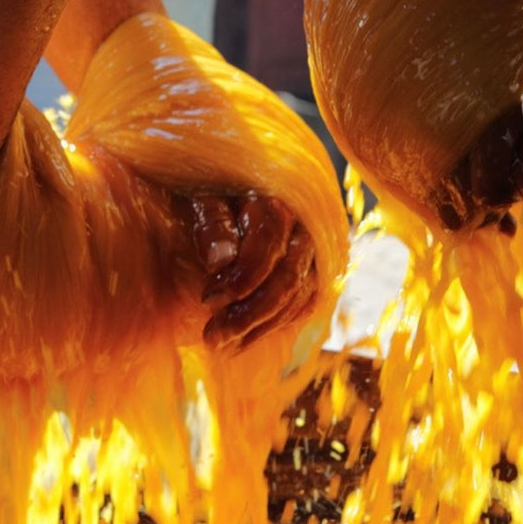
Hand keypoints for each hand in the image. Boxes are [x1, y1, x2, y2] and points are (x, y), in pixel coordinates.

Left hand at [183, 193, 317, 352]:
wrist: (244, 177)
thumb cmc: (216, 185)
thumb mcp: (204, 194)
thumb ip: (212, 224)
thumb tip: (219, 263)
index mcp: (279, 199)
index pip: (268, 245)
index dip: (240, 278)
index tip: (207, 300)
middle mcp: (307, 225)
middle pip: (288, 278)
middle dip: (249, 315)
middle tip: (212, 339)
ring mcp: (317, 248)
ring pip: (300, 295)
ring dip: (263, 327)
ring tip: (224, 346)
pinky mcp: (318, 265)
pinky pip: (308, 300)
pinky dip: (280, 322)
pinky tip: (250, 336)